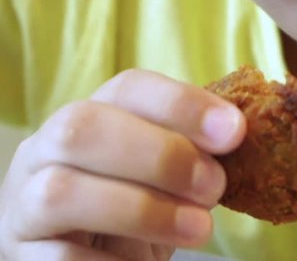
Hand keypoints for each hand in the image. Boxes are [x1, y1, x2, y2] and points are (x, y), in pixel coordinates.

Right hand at [0, 70, 245, 259]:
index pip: (128, 88)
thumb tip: (237, 135)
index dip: (182, 104)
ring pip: (63, 192)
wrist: (92, 256)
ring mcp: (25, 202)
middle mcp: (48, 149)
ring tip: (199, 229)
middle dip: (161, 155)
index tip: (234, 131)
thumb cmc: (139, 202)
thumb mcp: (167, 171)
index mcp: (91, 115)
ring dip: (143, 210)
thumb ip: (193, 150)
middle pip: (84, 128)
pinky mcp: (23, 255)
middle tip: (215, 186)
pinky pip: (59, 258)